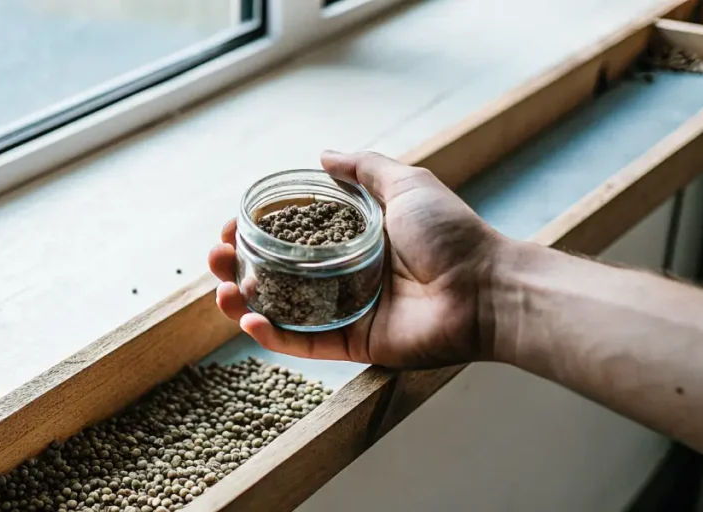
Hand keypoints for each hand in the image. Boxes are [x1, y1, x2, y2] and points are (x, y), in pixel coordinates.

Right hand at [208, 151, 504, 368]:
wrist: (485, 287)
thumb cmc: (451, 234)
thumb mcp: (407, 184)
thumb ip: (364, 168)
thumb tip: (322, 154)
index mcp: (352, 239)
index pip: (290, 235)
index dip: (257, 231)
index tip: (231, 226)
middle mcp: (344, 274)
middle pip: (278, 273)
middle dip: (240, 266)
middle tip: (217, 257)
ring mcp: (346, 311)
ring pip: (282, 310)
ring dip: (244, 301)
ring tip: (221, 289)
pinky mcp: (353, 343)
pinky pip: (304, 343)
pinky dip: (272, 335)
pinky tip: (248, 318)